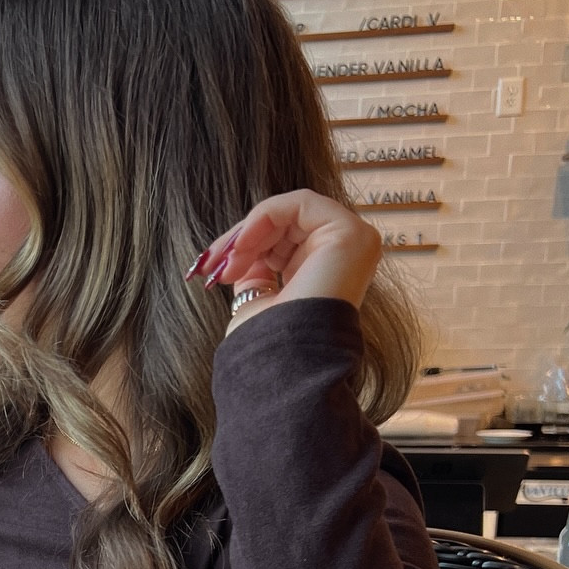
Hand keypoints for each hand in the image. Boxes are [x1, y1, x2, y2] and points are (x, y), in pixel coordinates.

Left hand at [189, 190, 381, 327]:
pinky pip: (300, 204)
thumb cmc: (269, 345)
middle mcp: (344, 257)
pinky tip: (242, 247)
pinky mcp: (351, 234)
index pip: (283, 241)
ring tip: (228, 265)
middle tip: (214, 263)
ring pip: (289, 211)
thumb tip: (238, 251)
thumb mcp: (256, 299)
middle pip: (285, 224)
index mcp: (326, 273)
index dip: (246, 246)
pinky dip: (263, 218)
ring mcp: (354, 243)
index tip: (213, 270)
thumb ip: (255, 270)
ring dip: (248, 232)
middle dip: (242, 239)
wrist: (285, 364)